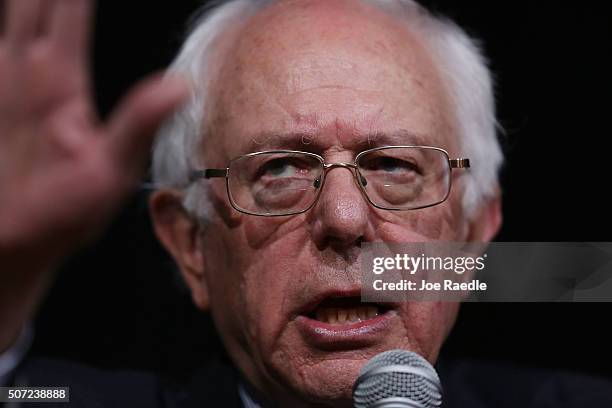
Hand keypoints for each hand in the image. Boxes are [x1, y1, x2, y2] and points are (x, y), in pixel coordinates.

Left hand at [0, 0, 187, 267]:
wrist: (6, 236)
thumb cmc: (61, 208)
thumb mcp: (111, 174)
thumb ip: (140, 124)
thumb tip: (179, 83)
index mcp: (55, 78)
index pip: (68, 4)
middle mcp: (17, 63)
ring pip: (7, 7)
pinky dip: (11, 15)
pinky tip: (17, 12)